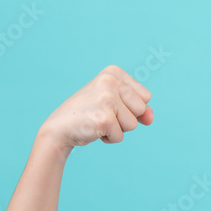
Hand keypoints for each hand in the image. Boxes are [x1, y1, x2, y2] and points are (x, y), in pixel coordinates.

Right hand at [38, 65, 152, 151]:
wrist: (60, 127)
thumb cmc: (90, 114)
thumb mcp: (116, 105)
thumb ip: (139, 109)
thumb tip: (151, 118)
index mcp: (113, 72)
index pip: (145, 97)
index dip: (131, 108)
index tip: (110, 104)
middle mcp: (110, 81)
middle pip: (141, 110)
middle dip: (126, 119)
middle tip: (103, 114)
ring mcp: (106, 99)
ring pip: (133, 125)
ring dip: (118, 129)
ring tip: (98, 121)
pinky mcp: (104, 118)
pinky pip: (120, 136)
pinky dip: (109, 138)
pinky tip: (94, 129)